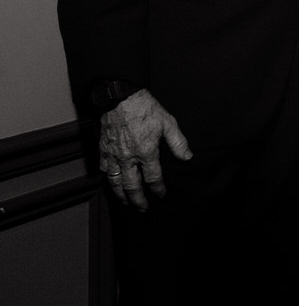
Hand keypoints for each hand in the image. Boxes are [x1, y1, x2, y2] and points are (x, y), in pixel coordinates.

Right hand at [97, 89, 191, 209]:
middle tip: (142, 208)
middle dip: (138, 199)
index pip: (153, 177)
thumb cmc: (145, 108)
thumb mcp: (168, 123)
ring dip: (120, 195)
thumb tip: (187, 157)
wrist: (120, 97)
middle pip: (132, 186)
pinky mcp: (103, 149)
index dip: (158, 188)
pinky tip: (112, 182)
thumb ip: (178, 143)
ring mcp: (114, 154)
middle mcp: (128, 157)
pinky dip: (108, 179)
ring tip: (125, 203)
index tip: (161, 194)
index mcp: (146, 151)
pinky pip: (104, 169)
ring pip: (115, 181)